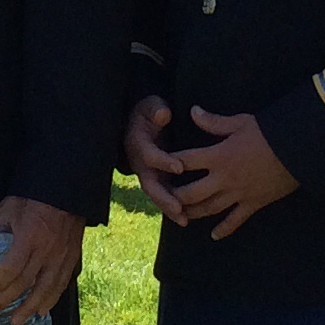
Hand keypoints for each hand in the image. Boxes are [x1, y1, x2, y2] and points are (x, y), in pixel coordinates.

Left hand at [0, 196, 82, 323]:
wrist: (67, 191)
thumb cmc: (36, 197)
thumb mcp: (10, 206)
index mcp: (30, 235)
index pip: (13, 266)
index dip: (0, 281)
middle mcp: (47, 249)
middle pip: (27, 282)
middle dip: (9, 299)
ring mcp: (61, 256)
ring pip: (46, 289)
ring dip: (30, 307)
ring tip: (17, 320)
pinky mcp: (72, 257)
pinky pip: (62, 283)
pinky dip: (51, 299)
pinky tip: (42, 310)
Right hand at [123, 95, 190, 219]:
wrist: (142, 121)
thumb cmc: (149, 112)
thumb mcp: (150, 104)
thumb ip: (155, 109)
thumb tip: (164, 115)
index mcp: (137, 143)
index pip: (149, 155)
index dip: (163, 161)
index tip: (179, 166)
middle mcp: (140, 163)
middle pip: (150, 184)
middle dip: (163, 197)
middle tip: (178, 207)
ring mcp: (148, 174)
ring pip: (156, 195)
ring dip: (169, 209)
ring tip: (184, 220)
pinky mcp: (157, 180)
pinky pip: (164, 197)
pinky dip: (173, 209)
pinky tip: (187, 219)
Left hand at [168, 105, 298, 240]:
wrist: (299, 149)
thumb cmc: (270, 132)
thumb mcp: (240, 122)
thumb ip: (213, 121)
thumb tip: (193, 111)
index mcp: (219, 156)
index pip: (185, 160)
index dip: (169, 162)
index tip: (158, 165)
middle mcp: (224, 178)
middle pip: (191, 193)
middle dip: (175, 197)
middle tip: (164, 198)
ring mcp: (238, 194)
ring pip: (209, 209)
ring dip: (193, 213)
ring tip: (181, 216)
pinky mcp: (253, 204)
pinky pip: (235, 221)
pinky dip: (224, 229)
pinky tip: (214, 236)